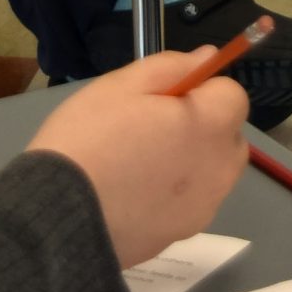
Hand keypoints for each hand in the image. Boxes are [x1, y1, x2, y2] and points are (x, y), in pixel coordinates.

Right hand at [26, 50, 250, 266]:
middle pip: (228, 136)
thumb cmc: (88, 140)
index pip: (233, 94)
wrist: (59, 218)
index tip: (165, 98)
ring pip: (211, 170)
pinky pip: (192, 202)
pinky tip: (136, 194)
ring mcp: (204, 207)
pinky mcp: (184, 234)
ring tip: (139, 163)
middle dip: (202, 126)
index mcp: (209, 125)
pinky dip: (176, 194)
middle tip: (151, 128)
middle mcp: (219, 168)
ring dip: (191, 160)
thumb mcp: (120, 86)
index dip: (201, 89)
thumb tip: (208, 57)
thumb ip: (172, 67)